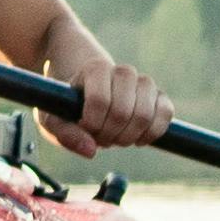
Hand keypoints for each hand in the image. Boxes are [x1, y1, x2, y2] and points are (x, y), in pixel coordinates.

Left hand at [46, 52, 174, 151]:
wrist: (90, 95)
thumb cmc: (69, 108)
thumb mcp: (53, 119)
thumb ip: (64, 133)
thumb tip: (91, 151)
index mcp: (95, 69)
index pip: (99, 100)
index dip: (92, 123)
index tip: (85, 127)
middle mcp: (123, 71)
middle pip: (123, 112)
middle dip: (110, 134)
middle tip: (100, 136)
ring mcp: (145, 82)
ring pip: (146, 114)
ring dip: (129, 136)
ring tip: (116, 137)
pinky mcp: (160, 96)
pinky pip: (166, 114)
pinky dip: (152, 133)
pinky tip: (136, 138)